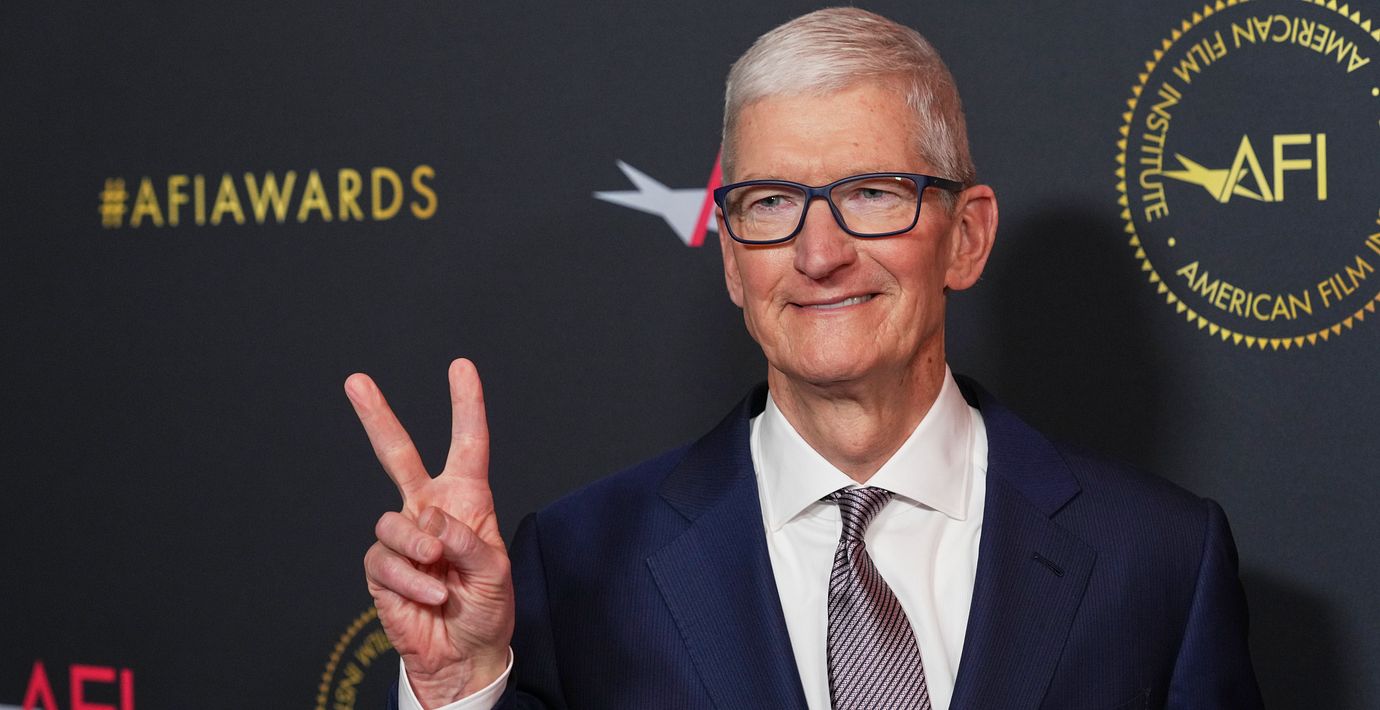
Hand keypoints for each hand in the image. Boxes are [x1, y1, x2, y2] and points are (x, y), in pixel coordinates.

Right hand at [349, 359, 513, 705]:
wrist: (464, 654)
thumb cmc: (486, 608)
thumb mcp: (495, 571)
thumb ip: (466, 539)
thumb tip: (428, 521)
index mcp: (466, 501)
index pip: (467, 445)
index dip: (466, 406)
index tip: (460, 368)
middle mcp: (429, 510)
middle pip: (397, 455)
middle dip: (376, 417)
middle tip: (355, 381)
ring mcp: (402, 538)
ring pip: (392, 522)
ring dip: (418, 548)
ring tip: (439, 572)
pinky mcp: (381, 568)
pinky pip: (384, 562)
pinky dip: (411, 581)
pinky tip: (430, 597)